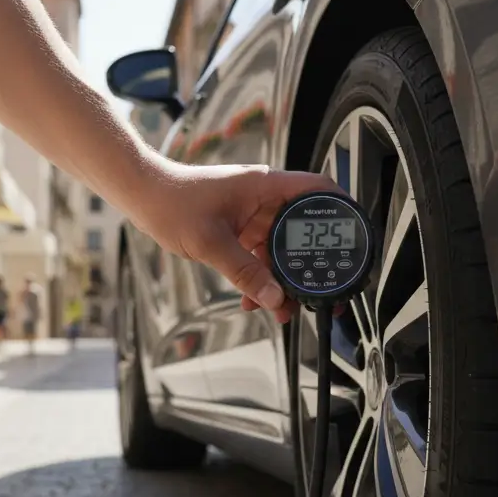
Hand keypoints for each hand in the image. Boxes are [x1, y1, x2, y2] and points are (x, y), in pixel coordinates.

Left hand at [129, 162, 343, 323]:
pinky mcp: (240, 229)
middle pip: (303, 230)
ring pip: (281, 249)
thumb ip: (244, 272)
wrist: (142, 195)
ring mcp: (253, 214)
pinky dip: (261, 278)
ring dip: (283, 279)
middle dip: (311, 265)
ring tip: (284, 309)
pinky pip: (260, 256)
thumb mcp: (210, 242)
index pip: (319, 191)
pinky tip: (254, 300)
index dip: (342, 211)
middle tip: (321, 294)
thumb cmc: (172, 202)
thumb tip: (273, 298)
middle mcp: (265, 199)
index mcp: (267, 187)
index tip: (355, 237)